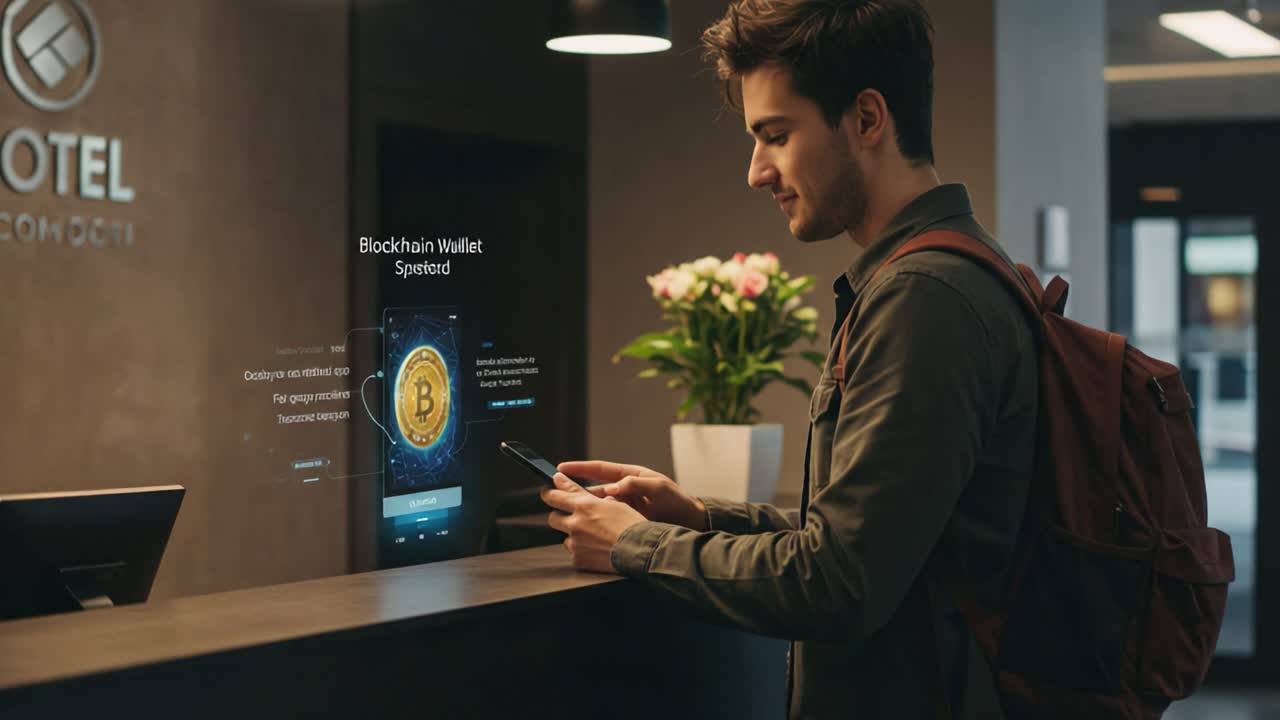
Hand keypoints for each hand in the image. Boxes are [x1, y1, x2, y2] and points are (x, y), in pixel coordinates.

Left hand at [540, 473, 646, 572]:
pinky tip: (596, 549)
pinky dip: (582, 551)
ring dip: (573, 535)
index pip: (558, 494)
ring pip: (564, 536)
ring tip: (592, 536)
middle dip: (559, 515)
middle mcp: (576, 522)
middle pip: (552, 517)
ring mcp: (575, 542)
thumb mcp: (615, 503)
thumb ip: (592, 497)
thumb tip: (583, 492)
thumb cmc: (632, 525)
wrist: (640, 549)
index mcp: (585, 505)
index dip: (551, 490)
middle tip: (567, 515)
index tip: (548, 489)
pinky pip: (574, 553)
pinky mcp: (579, 559)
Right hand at [558, 460, 706, 530]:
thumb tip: (612, 489)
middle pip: (593, 491)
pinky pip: (606, 522)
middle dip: (573, 491)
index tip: (560, 469)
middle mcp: (623, 491)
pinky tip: (587, 530)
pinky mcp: (626, 523)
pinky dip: (596, 525)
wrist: (691, 523)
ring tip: (567, 515)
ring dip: (584, 511)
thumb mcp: (658, 488)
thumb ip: (635, 485)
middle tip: (553, 492)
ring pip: (597, 508)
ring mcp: (624, 508)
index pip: (599, 470)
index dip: (579, 469)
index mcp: (629, 477)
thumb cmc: (678, 501)